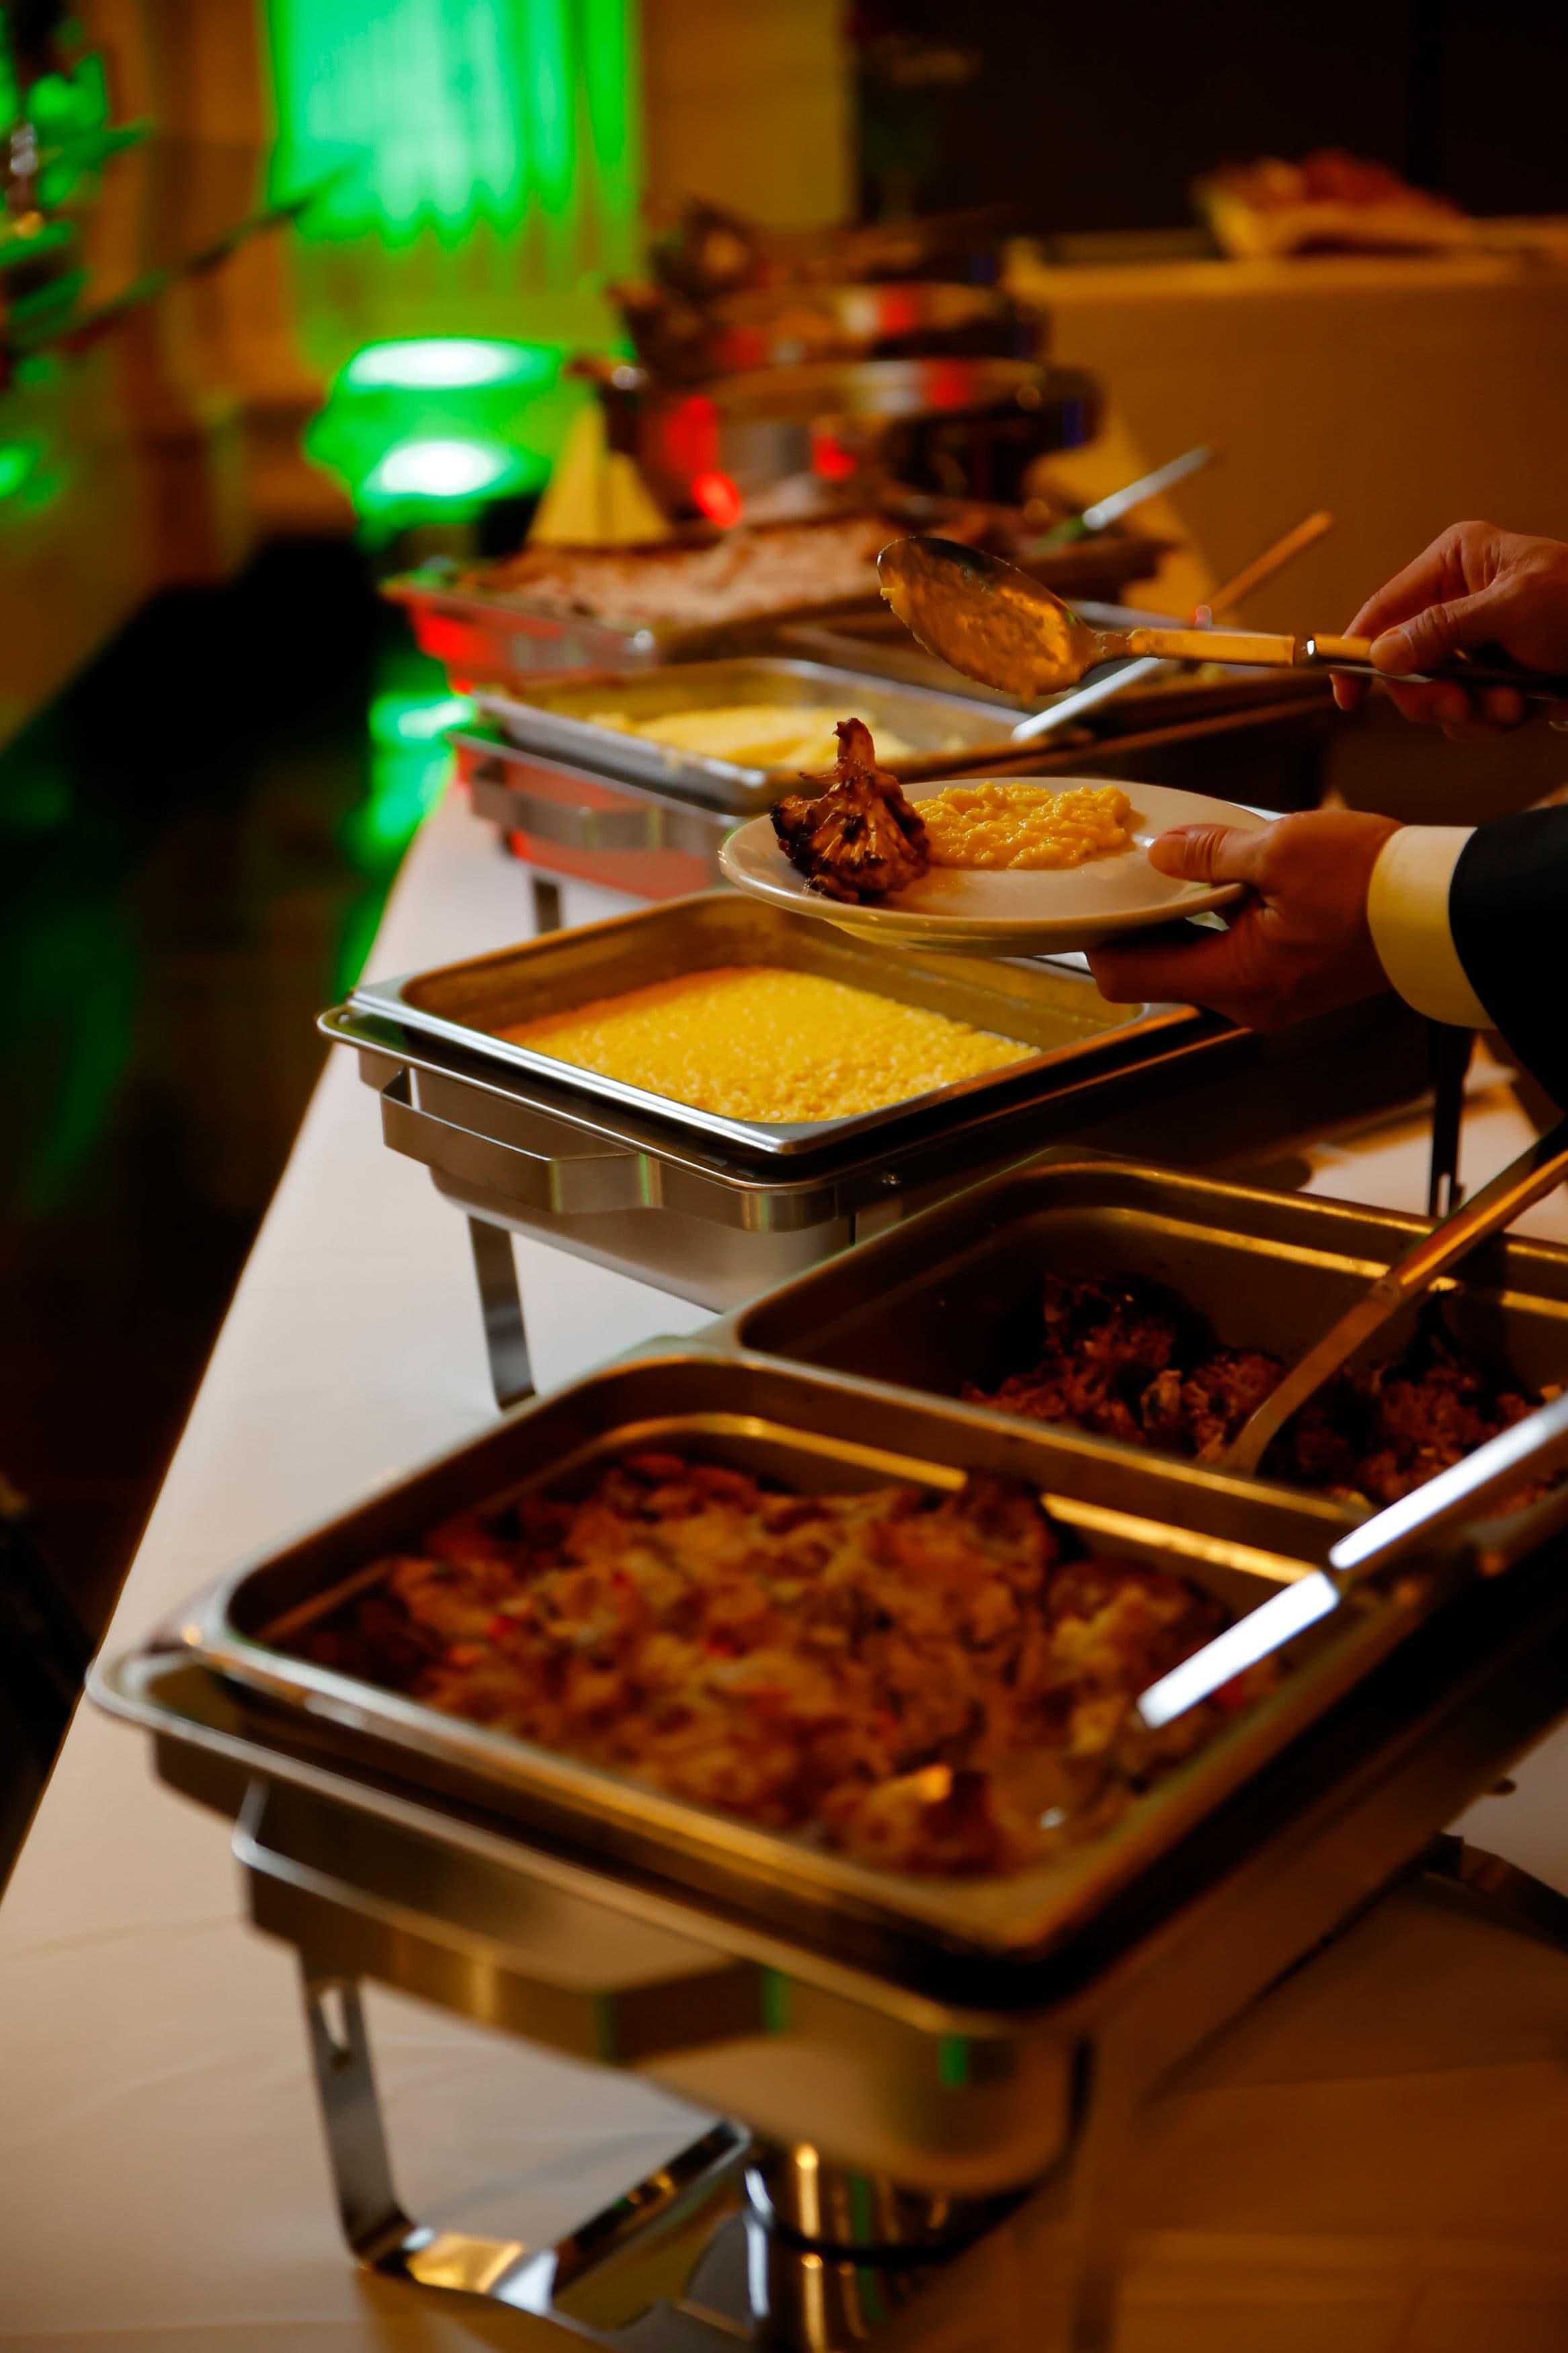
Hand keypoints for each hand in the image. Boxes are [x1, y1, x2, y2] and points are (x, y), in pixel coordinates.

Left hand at [1087, 809, 1399, 1028]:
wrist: (1448, 906)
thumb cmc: (1375, 882)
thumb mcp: (1281, 849)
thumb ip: (1211, 854)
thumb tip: (1163, 854)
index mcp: (1235, 980)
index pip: (1127, 978)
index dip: (1098, 938)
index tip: (1095, 899)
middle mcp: (1248, 1001)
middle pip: (1160, 970)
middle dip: (1144, 921)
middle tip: (1135, 870)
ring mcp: (1273, 995)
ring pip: (1199, 960)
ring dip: (1186, 917)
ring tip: (1186, 865)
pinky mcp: (1295, 981)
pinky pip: (1236, 955)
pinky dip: (1222, 921)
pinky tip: (1232, 880)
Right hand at [1331, 521, 1567, 736]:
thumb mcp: (1511, 610)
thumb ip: (1441, 631)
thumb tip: (1380, 654)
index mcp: (1456, 562)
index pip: (1383, 609)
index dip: (1357, 652)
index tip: (1346, 695)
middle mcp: (1457, 600)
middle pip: (1402, 664)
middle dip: (1433, 693)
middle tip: (1462, 705)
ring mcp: (1475, 643)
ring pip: (1435, 696)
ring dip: (1472, 711)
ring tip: (1514, 705)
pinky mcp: (1493, 677)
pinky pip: (1466, 713)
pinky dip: (1492, 720)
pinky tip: (1526, 707)